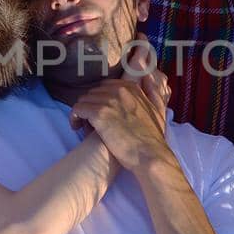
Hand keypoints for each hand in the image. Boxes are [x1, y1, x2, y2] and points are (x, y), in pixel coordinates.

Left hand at [70, 42, 170, 170]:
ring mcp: (109, 101)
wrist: (150, 156)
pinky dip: (74, 118)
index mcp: (131, 88)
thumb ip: (154, 92)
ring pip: (83, 100)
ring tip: (83, 126)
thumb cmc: (153, 139)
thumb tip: (150, 77)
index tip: (100, 112)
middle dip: (90, 105)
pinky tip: (77, 127)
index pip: (105, 86)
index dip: (100, 99)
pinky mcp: (99, 114)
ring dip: (81, 112)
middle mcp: (120, 90)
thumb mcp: (159, 110)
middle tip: (90, 121)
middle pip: (93, 92)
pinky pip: (77, 109)